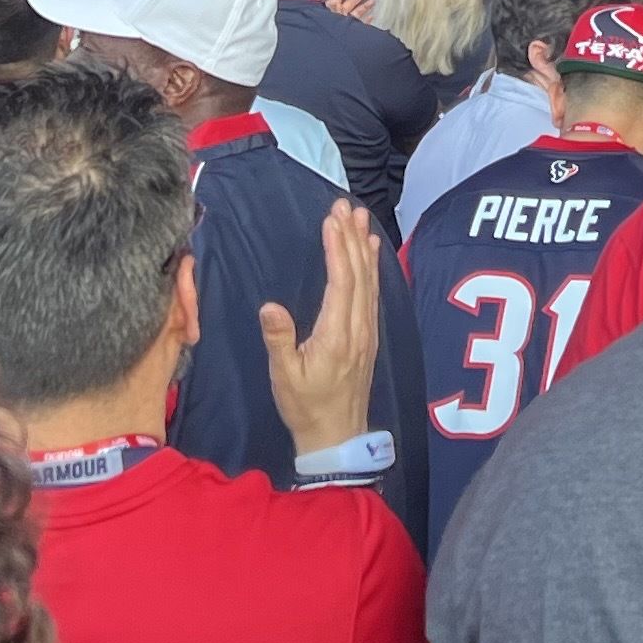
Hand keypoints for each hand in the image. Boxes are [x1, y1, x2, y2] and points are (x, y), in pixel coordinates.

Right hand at [259, 200, 384, 453]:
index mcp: (336, 335)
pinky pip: (372, 294)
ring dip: (363, 248)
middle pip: (358, 275)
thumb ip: (279, 340)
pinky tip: (370, 254)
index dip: (337, 248)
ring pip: (369, 282)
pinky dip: (371, 268)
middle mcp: (357, 328)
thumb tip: (270, 306)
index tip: (331, 219)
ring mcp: (366, 332)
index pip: (341, 282)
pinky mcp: (368, 337)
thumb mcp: (284, 376)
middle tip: (344, 205)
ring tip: (360, 218)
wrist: (337, 436)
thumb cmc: (305, 406)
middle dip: (351, 237)